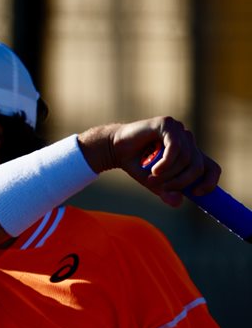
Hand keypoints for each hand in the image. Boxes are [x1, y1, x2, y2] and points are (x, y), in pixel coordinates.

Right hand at [79, 116, 220, 206]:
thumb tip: (179, 203)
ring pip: (185, 158)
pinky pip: (175, 147)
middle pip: (197, 166)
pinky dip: (165, 163)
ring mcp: (179, 131)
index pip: (212, 168)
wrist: (117, 149)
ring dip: (168, 174)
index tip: (197, 194)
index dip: (210, 182)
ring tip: (152, 177)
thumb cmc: (138, 166)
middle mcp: (188, 142)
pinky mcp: (167, 124)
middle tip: (163, 189)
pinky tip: (154, 170)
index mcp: (190, 155)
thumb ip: (168, 192)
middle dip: (181, 182)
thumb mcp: (155, 184)